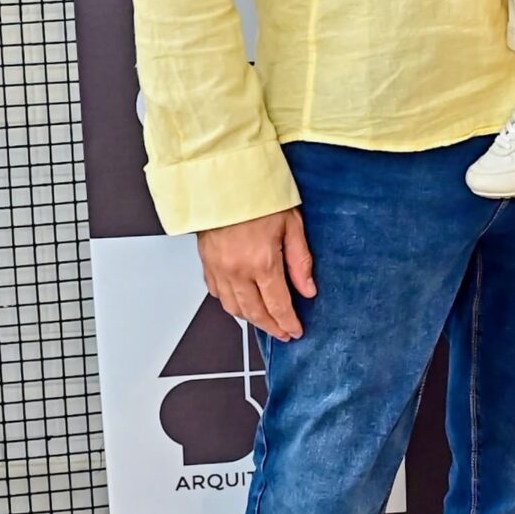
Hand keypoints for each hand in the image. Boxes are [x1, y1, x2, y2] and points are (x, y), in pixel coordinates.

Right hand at [198, 207, 315, 340]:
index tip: (295, 330)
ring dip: (251, 320)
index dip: (288, 323)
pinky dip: (230, 303)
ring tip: (265, 322)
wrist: (223, 180)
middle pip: (255, 313)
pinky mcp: (206, 263)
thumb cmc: (257, 195)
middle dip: (271, 328)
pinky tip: (241, 303)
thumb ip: (300, 261)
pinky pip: (217, 293)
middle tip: (283, 333)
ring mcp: (219, 268)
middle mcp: (237, 270)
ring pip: (233, 308)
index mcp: (262, 261)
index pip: (278, 305)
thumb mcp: (291, 224)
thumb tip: (308, 289)